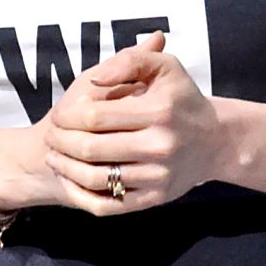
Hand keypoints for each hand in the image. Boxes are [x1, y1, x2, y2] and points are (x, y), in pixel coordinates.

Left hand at [42, 31, 224, 215]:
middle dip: (61, 142)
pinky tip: (72, 180)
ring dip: (66, 168)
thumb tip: (96, 78)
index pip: (96, 116)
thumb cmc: (181, 98)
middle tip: (50, 135)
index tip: (58, 114)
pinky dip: (83, 194)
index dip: (68, 116)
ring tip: (55, 156)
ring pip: (96, 179)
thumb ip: (129, 61)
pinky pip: (110, 204)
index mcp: (158, 110)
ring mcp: (158, 176)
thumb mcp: (164, 67)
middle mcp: (160, 145)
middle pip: (92, 148)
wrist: (215, 141)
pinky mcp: (156, 198)